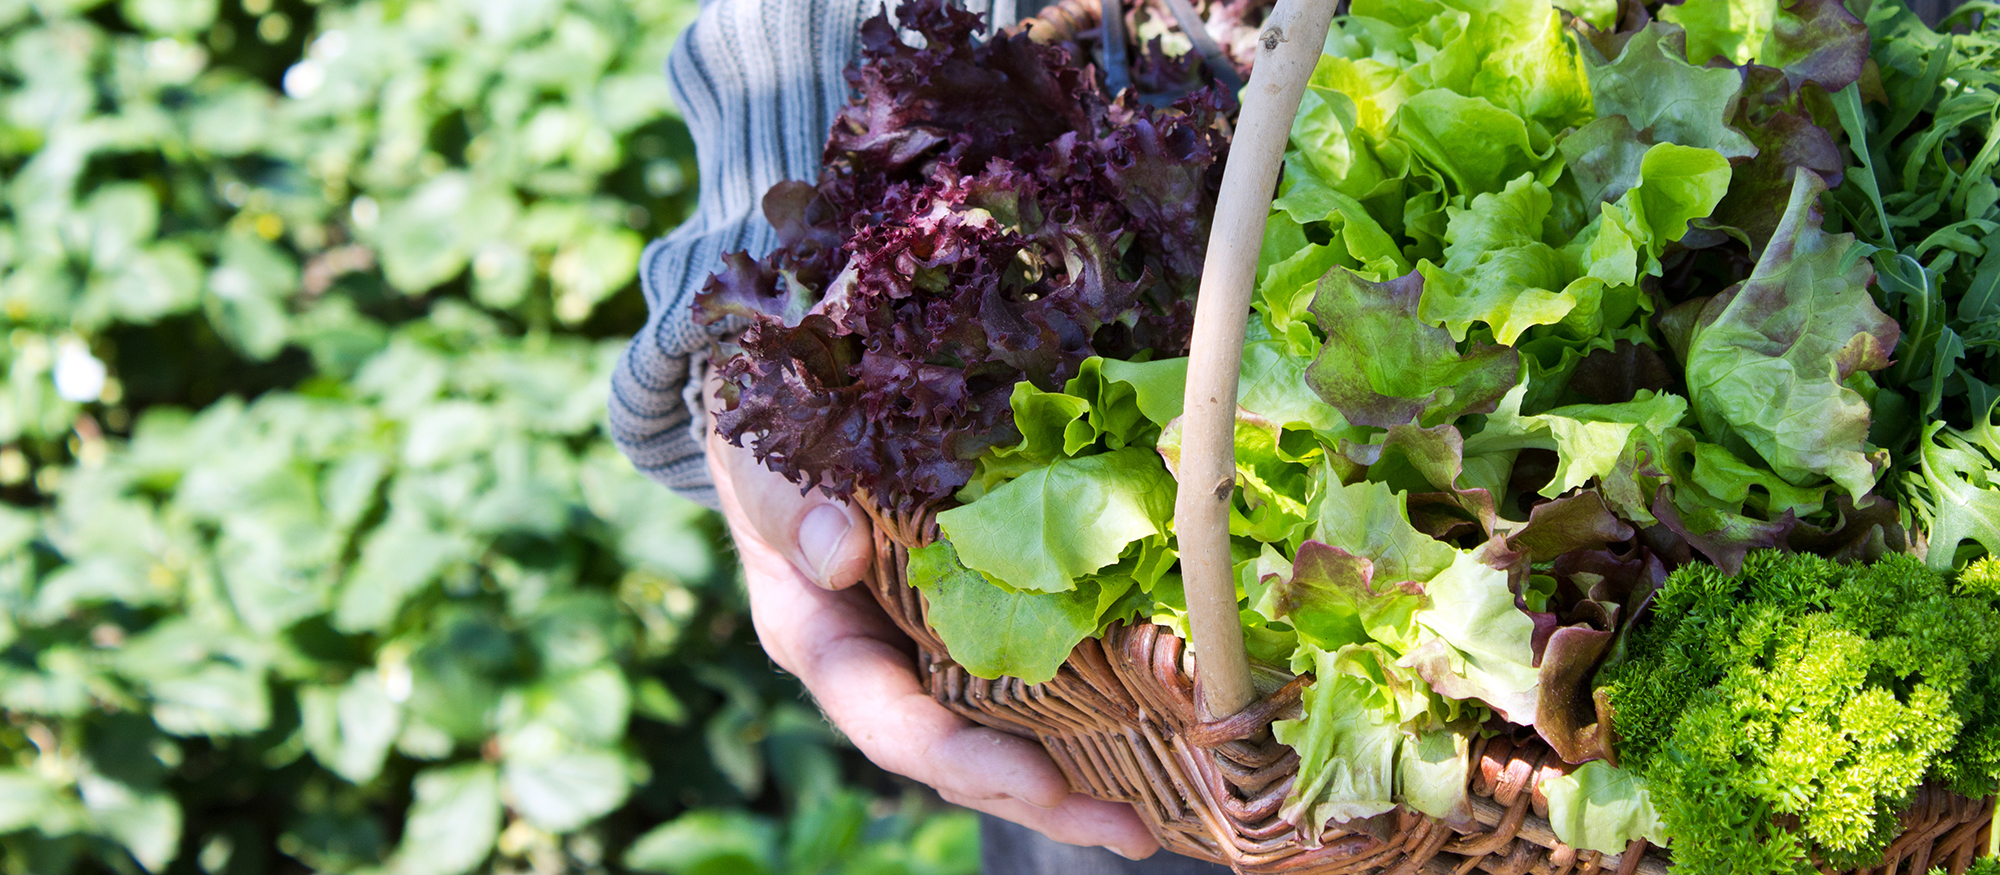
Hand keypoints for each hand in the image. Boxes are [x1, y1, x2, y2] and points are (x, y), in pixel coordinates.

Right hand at [704, 377, 1160, 859]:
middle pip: (967, 755)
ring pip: (1012, 726)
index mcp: (826, 647)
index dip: (965, 763)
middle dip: (1047, 799)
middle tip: (1133, 828)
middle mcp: (887, 666)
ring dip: (1085, 766)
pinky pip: (1039, 662)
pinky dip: (1095, 689)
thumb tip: (839, 555)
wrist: (793, 410)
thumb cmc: (771, 450)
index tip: (1041, 786)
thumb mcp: (766, 475)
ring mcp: (937, 645)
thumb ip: (793, 514)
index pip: (894, 727)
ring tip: (1159, 811)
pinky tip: (1160, 706)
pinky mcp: (984, 612)